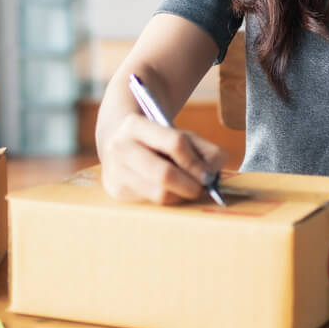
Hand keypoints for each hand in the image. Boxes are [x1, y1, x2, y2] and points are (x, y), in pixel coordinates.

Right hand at [99, 113, 226, 204]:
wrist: (121, 144)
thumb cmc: (158, 140)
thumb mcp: (182, 135)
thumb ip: (204, 149)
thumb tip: (213, 172)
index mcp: (135, 124)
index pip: (175, 143)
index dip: (196, 162)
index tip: (209, 174)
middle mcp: (119, 147)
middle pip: (164, 174)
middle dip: (190, 185)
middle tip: (203, 188)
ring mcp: (115, 171)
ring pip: (159, 193)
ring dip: (181, 195)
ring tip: (188, 188)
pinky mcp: (116, 191)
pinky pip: (152, 203)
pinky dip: (170, 199)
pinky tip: (172, 190)